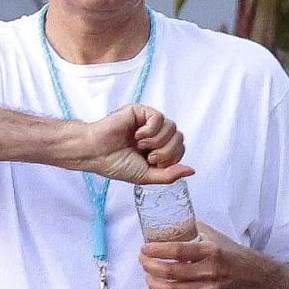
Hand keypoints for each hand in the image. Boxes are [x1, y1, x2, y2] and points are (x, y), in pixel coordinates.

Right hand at [71, 103, 194, 184]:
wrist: (96, 153)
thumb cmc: (116, 164)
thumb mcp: (147, 177)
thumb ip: (170, 175)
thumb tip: (192, 170)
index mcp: (157, 148)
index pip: (180, 149)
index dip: (170, 158)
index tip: (152, 163)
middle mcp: (155, 134)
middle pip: (179, 138)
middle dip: (165, 152)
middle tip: (147, 156)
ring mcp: (148, 122)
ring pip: (172, 128)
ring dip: (157, 142)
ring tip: (140, 145)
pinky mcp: (141, 111)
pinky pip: (159, 118)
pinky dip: (150, 131)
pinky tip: (137, 135)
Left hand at [140, 221, 263, 288]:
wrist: (251, 276)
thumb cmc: (230, 253)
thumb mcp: (215, 236)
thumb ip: (193, 230)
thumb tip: (169, 224)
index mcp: (211, 251)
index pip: (178, 251)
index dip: (157, 250)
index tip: (144, 248)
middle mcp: (211, 271)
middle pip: (172, 272)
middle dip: (150, 266)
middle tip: (143, 261)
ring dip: (154, 284)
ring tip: (148, 276)